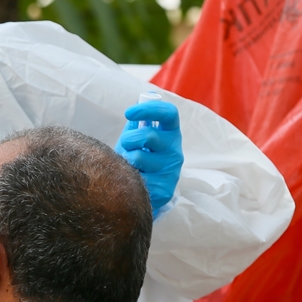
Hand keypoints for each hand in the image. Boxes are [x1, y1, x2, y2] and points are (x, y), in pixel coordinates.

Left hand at [117, 100, 183, 217]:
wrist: (143, 193)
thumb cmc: (138, 159)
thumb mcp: (136, 139)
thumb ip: (136, 124)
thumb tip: (134, 109)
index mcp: (171, 134)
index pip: (169, 113)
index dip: (149, 109)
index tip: (129, 112)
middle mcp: (176, 151)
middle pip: (149, 135)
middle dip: (129, 138)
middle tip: (125, 145)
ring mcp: (172, 171)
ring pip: (139, 158)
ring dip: (126, 160)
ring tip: (129, 166)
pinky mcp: (164, 190)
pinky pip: (137, 178)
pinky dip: (128, 178)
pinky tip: (133, 181)